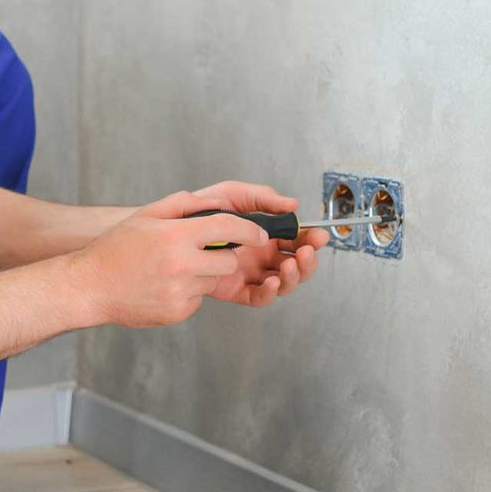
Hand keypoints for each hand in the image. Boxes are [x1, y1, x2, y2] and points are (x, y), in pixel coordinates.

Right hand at [70, 190, 268, 326]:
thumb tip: (212, 203)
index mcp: (176, 236)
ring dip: (203, 275)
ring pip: (213, 281)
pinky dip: (188, 293)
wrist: (90, 286)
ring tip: (173, 270)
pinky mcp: (177, 311)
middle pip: (228, 261)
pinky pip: (198, 300)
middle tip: (201, 253)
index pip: (228, 229)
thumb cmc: (115, 249)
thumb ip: (181, 205)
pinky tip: (163, 286)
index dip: (249, 230)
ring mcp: (180, 291)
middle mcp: (182, 264)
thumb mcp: (145, 216)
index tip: (258, 233)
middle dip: (223, 256)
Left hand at [187, 181, 327, 307]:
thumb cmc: (201, 210)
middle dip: (307, 260)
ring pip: (283, 281)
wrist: (171, 229)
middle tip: (308, 252)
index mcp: (266, 233)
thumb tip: (292, 204)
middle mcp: (261, 255)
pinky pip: (258, 296)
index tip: (319, 236)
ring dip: (293, 276)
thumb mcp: (234, 195)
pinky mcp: (235, 289)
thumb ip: (263, 198)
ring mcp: (250, 273)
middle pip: (296, 263)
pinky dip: (269, 292)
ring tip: (289, 265)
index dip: (311, 239)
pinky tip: (272, 281)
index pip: (296, 239)